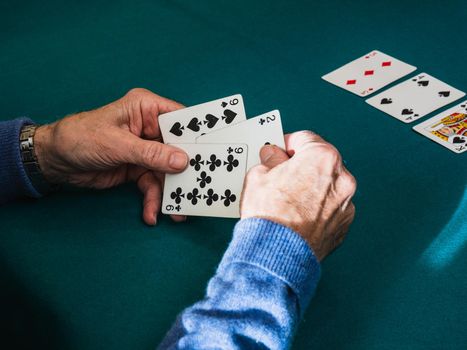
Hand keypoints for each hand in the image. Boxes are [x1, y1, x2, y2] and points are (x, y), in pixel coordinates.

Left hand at [34, 88, 187, 224]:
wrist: (56, 161)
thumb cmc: (81, 137)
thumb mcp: (118, 144)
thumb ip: (151, 153)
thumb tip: (182, 161)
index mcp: (146, 109)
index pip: (181, 120)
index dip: (197, 136)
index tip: (214, 154)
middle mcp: (150, 128)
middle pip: (178, 149)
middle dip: (186, 171)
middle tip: (199, 189)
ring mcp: (146, 150)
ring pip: (168, 172)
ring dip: (171, 192)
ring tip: (177, 213)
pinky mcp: (139, 168)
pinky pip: (154, 185)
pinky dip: (154, 200)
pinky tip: (152, 214)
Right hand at [241, 131, 355, 260]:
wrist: (277, 254)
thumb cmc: (269, 216)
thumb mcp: (258, 176)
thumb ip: (270, 160)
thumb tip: (272, 157)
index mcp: (322, 157)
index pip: (305, 138)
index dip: (287, 143)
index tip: (279, 151)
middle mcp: (341, 178)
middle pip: (320, 161)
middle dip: (301, 165)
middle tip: (282, 175)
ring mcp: (346, 203)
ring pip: (327, 186)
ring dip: (312, 187)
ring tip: (289, 200)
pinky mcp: (344, 226)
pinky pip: (331, 209)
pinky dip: (318, 209)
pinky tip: (299, 216)